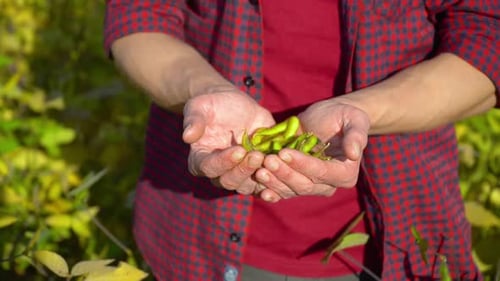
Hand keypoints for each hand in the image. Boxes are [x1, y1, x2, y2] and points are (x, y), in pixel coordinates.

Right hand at [182, 89, 274, 194]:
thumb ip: (194, 121)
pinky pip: (266, 184)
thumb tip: (187, 136)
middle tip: (257, 155)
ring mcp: (240, 173)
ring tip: (270, 160)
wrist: (231, 104)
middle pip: (230, 181)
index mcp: (201, 160)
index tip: (238, 150)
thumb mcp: (199, 107)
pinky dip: (275, 183)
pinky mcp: (259, 171)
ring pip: (249, 186)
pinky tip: (284, 172)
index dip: (223, 162)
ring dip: (260, 177)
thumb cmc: (211, 105)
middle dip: (244, 169)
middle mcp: (220, 172)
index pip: (210, 168)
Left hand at [255, 100, 369, 200]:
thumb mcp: (354, 120)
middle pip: (304, 184)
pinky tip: (258, 187)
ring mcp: (311, 185)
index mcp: (345, 173)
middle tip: (268, 160)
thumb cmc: (344, 117)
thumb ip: (356, 136)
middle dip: (284, 173)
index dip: (303, 164)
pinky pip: (283, 190)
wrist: (329, 118)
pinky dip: (270, 189)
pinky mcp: (296, 181)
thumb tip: (354, 153)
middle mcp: (329, 184)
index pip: (322, 172)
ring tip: (259, 169)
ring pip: (291, 189)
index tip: (284, 152)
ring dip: (274, 181)